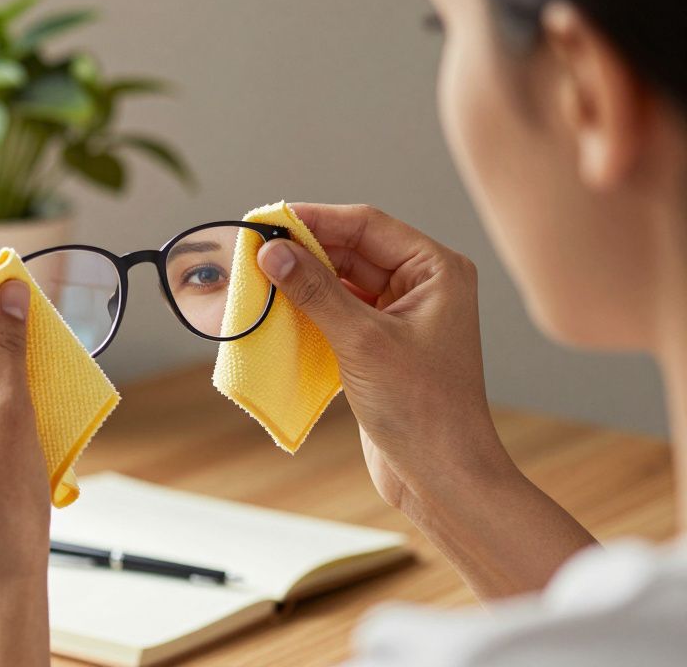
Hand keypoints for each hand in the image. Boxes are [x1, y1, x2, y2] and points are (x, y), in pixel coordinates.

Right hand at [255, 203, 503, 508]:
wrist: (441, 475)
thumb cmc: (421, 408)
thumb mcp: (362, 341)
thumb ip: (315, 291)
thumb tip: (272, 251)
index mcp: (436, 270)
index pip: (366, 226)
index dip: (315, 220)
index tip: (268, 220)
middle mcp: (422, 286)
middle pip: (351, 250)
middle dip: (304, 250)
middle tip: (254, 250)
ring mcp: (401, 316)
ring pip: (340, 282)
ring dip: (303, 281)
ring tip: (259, 278)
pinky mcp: (380, 345)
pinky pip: (337, 313)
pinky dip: (308, 311)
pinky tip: (277, 311)